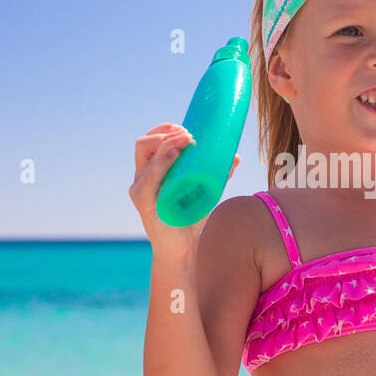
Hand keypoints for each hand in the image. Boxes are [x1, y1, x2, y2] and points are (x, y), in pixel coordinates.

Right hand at [128, 123, 239, 256]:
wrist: (184, 248)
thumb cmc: (191, 219)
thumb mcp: (205, 192)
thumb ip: (217, 174)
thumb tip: (235, 156)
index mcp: (152, 172)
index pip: (150, 142)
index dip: (164, 130)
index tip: (185, 127)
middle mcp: (142, 178)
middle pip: (144, 144)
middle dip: (165, 133)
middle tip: (188, 134)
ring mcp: (140, 189)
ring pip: (146, 155)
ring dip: (166, 143)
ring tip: (186, 139)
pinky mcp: (144, 202)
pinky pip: (149, 177)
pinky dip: (162, 163)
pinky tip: (175, 156)